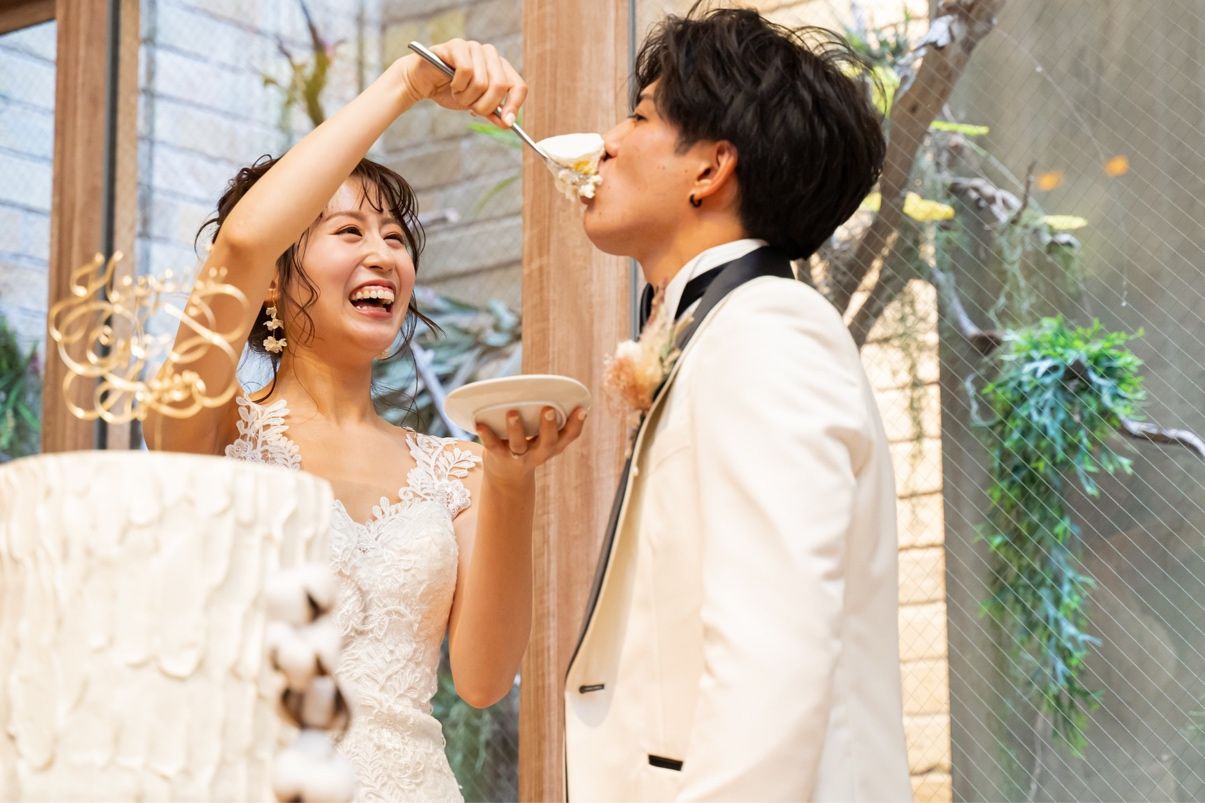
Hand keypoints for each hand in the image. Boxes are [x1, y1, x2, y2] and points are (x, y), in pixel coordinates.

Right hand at [400, 38, 526, 127]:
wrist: (423, 83)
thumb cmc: (451, 92)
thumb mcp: (475, 106)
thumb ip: (492, 113)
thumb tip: (508, 123)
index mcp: (500, 68)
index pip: (519, 86)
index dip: (514, 105)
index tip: (506, 122)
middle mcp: (491, 54)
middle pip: (501, 85)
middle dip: (485, 105)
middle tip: (471, 109)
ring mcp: (475, 48)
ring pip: (482, 82)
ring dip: (467, 97)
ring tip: (458, 93)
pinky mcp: (457, 45)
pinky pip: (466, 71)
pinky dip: (458, 85)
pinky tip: (452, 83)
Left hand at [477, 406, 586, 483]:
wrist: (506, 477)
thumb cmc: (528, 446)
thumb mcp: (543, 437)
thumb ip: (547, 418)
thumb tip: (546, 384)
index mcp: (553, 445)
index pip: (570, 436)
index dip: (577, 423)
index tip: (582, 409)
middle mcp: (539, 453)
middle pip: (548, 442)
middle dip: (548, 426)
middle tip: (548, 409)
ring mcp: (519, 457)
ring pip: (519, 445)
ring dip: (516, 428)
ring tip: (512, 413)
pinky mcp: (499, 457)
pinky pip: (493, 447)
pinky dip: (486, 435)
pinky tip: (480, 424)